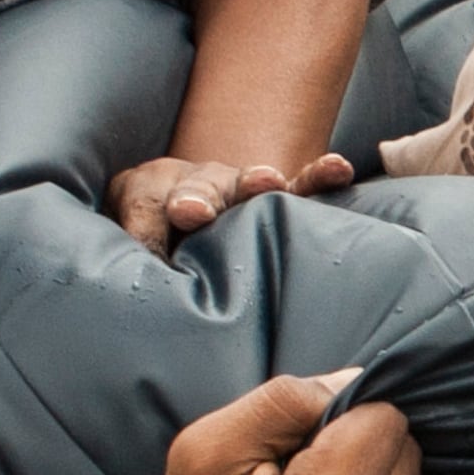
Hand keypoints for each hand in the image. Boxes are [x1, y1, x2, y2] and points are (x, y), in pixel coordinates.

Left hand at [105, 150, 355, 255]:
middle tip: (192, 211)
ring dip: (254, 183)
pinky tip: (338, 169)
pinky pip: (300, 187)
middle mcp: (193, 184)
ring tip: (268, 183)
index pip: (143, 207)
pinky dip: (317, 177)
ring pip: (244, 184)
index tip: (149, 253)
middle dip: (195, 198)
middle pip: (193, 189)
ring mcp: (236, 189)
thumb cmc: (155, 249)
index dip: (146, 227)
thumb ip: (138, 268)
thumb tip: (151, 304)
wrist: (182, 227)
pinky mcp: (277, 198)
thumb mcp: (135, 252)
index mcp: (148, 193)